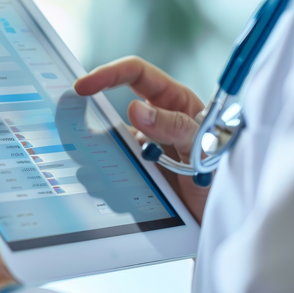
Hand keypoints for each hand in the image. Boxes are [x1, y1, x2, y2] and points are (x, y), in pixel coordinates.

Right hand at [74, 56, 210, 222]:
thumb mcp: (204, 146)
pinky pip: (113, 168)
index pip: (137, 74)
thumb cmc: (225, 174)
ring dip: (97, 152)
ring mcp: (146, 148)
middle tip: (68, 125)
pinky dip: (104, 177)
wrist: (223, 218)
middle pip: (113, 106)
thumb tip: (135, 108)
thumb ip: (175, 126)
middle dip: (89, 115)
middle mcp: (157, 121)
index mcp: (175, 102)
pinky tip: (105, 187)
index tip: (83, 86)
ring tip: (90, 166)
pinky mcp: (139, 172)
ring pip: (109, 141)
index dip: (109, 74)